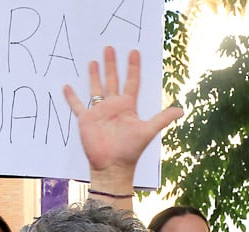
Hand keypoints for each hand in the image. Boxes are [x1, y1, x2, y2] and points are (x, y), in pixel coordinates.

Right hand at [63, 47, 183, 192]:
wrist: (113, 166)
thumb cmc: (130, 150)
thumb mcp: (147, 131)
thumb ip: (162, 119)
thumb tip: (181, 110)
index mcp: (127, 106)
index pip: (131, 82)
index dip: (133, 67)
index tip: (134, 52)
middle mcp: (113, 106)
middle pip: (112, 80)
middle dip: (112, 64)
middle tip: (110, 47)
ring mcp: (99, 112)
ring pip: (96, 88)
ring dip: (94, 75)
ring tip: (94, 60)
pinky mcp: (86, 119)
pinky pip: (77, 105)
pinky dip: (71, 97)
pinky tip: (67, 86)